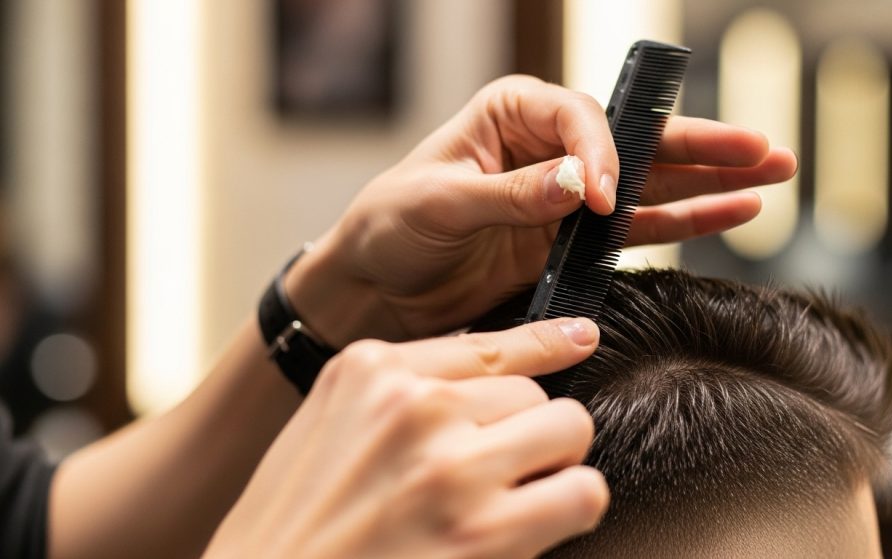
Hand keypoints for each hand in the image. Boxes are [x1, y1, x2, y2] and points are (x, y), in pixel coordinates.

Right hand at [204, 318, 607, 558]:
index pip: (490, 344)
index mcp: (369, 371)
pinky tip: (533, 527)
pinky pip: (583, 491)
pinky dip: (572, 508)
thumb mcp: (328, 432)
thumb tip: (490, 379)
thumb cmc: (293, 530)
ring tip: (513, 500)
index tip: (580, 337)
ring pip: (568, 428)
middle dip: (525, 433)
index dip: (544, 345)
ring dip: (553, 466)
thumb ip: (396, 396)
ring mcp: (448, 465)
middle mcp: (411, 405)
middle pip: (531, 391)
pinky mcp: (482, 531)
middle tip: (494, 477)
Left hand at [288, 75, 796, 344]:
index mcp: (512, 112)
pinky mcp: (576, 236)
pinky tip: (734, 211)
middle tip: (765, 147)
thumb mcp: (441, 204)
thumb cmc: (393, 226)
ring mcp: (570, 191)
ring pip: (654, 179)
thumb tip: (580, 185)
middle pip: (638, 137)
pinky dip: (686, 219)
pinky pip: (641, 225)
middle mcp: (551, 144)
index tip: (603, 200)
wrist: (380, 283)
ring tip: (774, 174)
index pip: (579, 119)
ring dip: (712, 179)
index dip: (603, 156)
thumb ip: (512, 195)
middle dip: (702, 143)